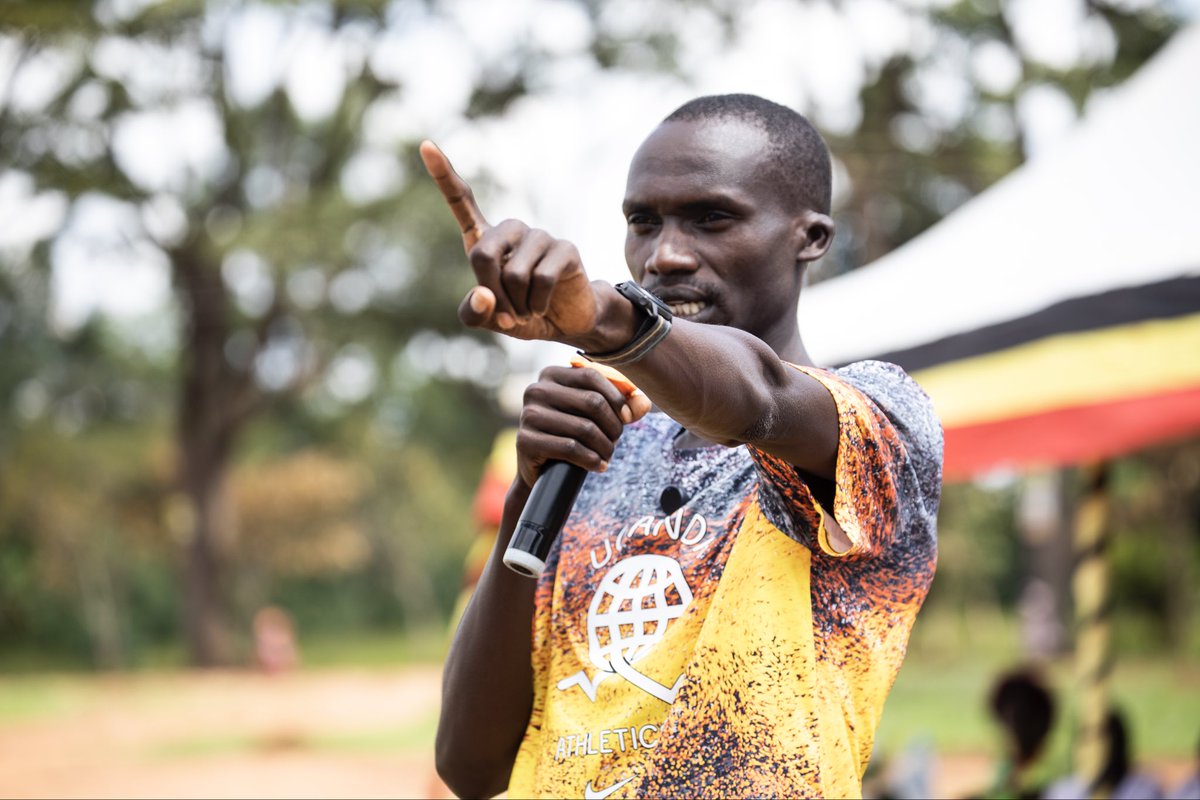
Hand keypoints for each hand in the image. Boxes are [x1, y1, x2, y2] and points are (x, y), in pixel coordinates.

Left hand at [419, 140, 599, 342]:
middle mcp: (511, 230)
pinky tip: (541, 307)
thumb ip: (474, 312)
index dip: (444, 175)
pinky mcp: (564, 248)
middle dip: (491, 293)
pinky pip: (540, 281)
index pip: (462, 202)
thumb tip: (484, 295)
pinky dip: (536, 305)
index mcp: (486, 239)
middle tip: (505, 316)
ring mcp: (540, 236)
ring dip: (517, 305)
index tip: (426, 146)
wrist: (565, 322)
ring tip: (526, 311)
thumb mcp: (490, 320)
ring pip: (513, 274)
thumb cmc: (521, 314)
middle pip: (482, 255)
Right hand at [515, 365, 651, 487]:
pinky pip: (570, 448)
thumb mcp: (596, 416)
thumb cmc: (572, 434)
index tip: (628, 418)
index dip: (616, 397)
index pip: (592, 375)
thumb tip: (644, 403)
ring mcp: (528, 415)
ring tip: (608, 455)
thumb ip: (622, 405)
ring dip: (605, 446)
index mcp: (551, 374)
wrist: (541, 470)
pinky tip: (598, 466)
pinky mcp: (525, 441)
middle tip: (616, 441)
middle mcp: (536, 390)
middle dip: (612, 425)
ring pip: (584, 428)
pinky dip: (591, 460)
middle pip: (592, 402)